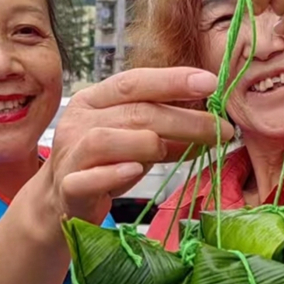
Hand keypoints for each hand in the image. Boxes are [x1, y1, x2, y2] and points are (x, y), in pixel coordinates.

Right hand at [47, 67, 233, 224]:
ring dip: (149, 143)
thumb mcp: (138, 144)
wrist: (62, 203)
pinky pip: (88, 178)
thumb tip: (215, 126)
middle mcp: (79, 121)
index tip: (210, 82)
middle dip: (183, 119)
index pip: (134, 82)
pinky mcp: (68, 188)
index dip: (171, 80)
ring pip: (107, 140)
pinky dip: (113, 173)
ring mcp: (70, 154)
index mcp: (95, 101)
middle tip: (221, 129)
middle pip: (134, 113)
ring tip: (177, 151)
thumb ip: (168, 133)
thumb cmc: (104, 167)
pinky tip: (135, 171)